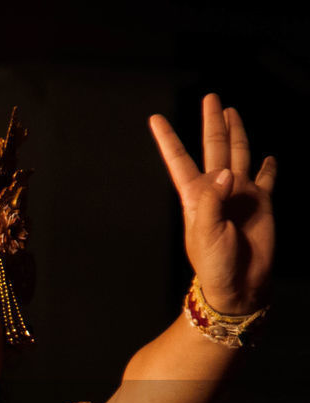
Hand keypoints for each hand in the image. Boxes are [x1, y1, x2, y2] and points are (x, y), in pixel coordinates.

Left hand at [150, 94, 275, 313]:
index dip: (168, 138)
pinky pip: (266, 180)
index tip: (155, 118)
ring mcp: (240, 194)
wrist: (239, 283)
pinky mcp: (262, 202)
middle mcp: (217, 189)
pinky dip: (268, 167)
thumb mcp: (205, 232)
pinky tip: (269, 157)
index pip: (179, 160)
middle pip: (214, 147)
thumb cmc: (214, 263)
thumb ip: (213, 200)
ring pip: (239, 154)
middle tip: (211, 97)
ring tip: (232, 112)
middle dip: (212, 122)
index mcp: (196, 195)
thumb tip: (226, 171)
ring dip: (237, 133)